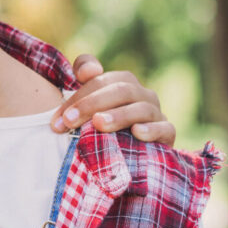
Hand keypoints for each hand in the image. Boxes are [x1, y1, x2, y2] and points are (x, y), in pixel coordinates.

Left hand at [50, 54, 175, 145]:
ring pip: (141, 108)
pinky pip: (165, 128)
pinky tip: (137, 133)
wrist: (130, 155)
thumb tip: (88, 71)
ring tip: (99, 124)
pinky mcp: (168, 133)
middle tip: (70, 121)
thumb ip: (84, 80)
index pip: (100, 80)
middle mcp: (141, 94)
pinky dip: (152, 129)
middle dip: (91, 104)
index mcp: (121, 82)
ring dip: (119, 115)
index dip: (79, 96)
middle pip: (119, 90)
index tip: (59, 118)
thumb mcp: (88, 106)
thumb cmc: (102, 126)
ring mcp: (156, 113)